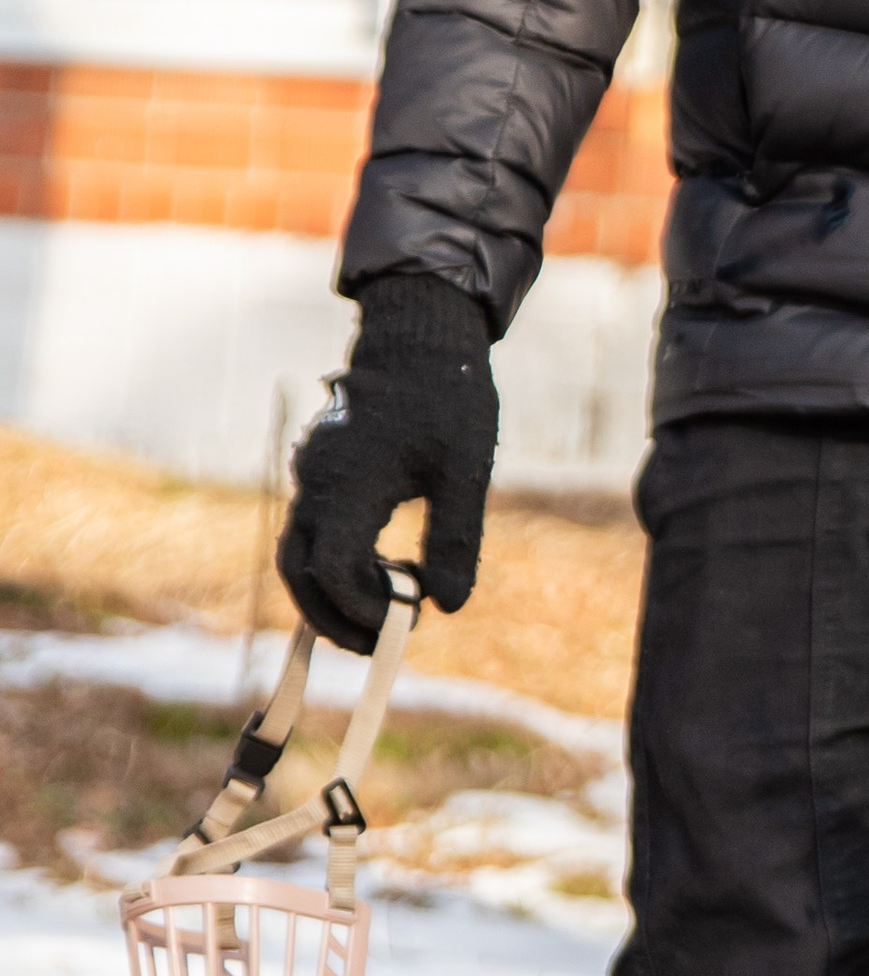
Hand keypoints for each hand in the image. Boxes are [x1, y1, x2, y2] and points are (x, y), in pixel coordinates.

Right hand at [278, 274, 498, 653]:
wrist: (419, 332)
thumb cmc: (446, 395)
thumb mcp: (466, 469)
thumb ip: (455, 539)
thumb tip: (449, 606)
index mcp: (347, 482)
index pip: (332, 569)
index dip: (360, 607)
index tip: (405, 618)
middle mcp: (316, 481)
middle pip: (298, 572)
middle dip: (334, 617)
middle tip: (380, 643)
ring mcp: (312, 475)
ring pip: (296, 554)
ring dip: (330, 595)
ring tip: (382, 617)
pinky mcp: (321, 470)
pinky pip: (309, 532)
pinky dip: (332, 566)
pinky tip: (378, 575)